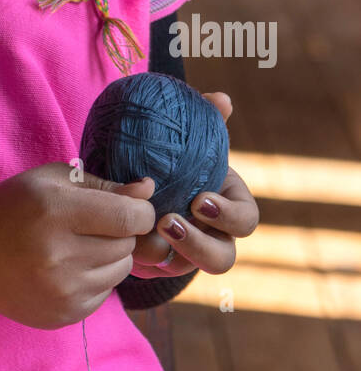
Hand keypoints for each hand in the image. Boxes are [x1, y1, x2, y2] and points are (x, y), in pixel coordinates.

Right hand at [0, 163, 156, 329]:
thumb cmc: (9, 208)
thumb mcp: (49, 180)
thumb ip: (102, 184)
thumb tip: (148, 189)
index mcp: (56, 212)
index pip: (130, 218)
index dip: (140, 211)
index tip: (130, 206)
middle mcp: (61, 256)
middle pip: (127, 244)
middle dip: (120, 231)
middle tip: (92, 223)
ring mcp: (63, 292)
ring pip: (121, 270)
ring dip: (110, 255)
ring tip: (79, 244)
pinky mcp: (64, 316)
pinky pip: (105, 293)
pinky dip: (96, 278)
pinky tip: (69, 267)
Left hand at [126, 91, 258, 279]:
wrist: (137, 172)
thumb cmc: (174, 152)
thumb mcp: (189, 137)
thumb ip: (206, 119)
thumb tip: (222, 99)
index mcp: (228, 206)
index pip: (246, 220)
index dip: (229, 216)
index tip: (200, 199)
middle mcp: (212, 236)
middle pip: (222, 258)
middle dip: (199, 245)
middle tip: (168, 221)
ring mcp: (185, 255)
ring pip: (187, 270)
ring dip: (167, 254)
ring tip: (144, 233)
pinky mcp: (156, 262)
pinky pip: (153, 270)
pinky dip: (140, 257)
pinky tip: (124, 238)